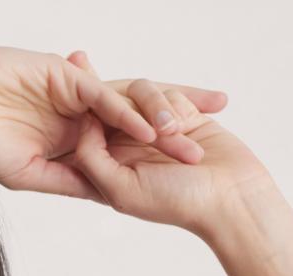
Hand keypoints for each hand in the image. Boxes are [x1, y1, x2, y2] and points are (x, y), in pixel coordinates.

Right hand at [0, 46, 229, 200]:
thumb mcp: (29, 174)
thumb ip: (70, 181)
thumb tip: (105, 196)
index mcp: (76, 134)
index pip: (125, 146)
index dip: (155, 159)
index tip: (186, 178)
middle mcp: (83, 111)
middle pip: (140, 119)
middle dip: (177, 132)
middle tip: (209, 152)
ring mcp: (77, 91)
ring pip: (130, 105)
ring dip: (160, 124)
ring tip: (189, 144)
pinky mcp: (66, 75)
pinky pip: (104, 97)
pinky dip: (126, 114)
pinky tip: (151, 128)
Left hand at [62, 50, 279, 231]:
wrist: (231, 197)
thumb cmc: (178, 201)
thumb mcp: (122, 189)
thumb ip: (93, 159)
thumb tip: (82, 122)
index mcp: (111, 166)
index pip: (86, 128)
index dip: (73, 101)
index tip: (62, 73)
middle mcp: (130, 146)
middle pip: (112, 104)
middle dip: (107, 88)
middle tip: (77, 56)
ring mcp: (157, 130)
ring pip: (144, 95)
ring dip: (162, 110)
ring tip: (182, 138)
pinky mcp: (184, 116)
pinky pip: (173, 94)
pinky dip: (186, 103)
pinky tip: (202, 115)